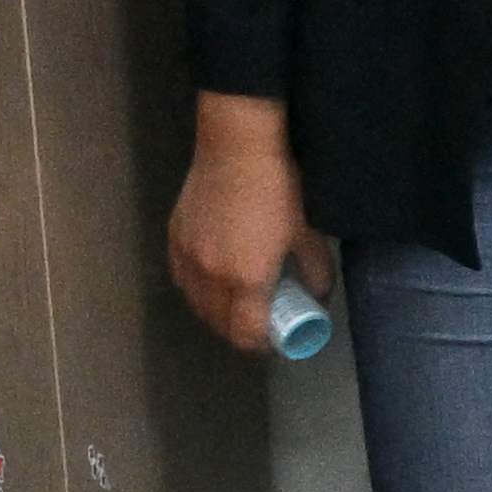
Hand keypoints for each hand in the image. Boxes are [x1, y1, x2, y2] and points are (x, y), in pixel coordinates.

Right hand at [166, 92, 331, 354]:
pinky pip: (182, 279)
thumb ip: (316, 271)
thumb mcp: (308, 233)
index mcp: (246, 280)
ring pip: (196, 303)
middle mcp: (210, 276)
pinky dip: (197, 288)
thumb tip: (318, 295)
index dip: (260, 343)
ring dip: (215, 312)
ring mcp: (187, 257)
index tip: (272, 338)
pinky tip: (212, 280)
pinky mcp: (173, 238)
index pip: (246, 334)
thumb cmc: (278, 189)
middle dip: (238, 331)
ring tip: (235, 303)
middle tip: (257, 322)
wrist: (236, 148)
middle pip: (218, 324)